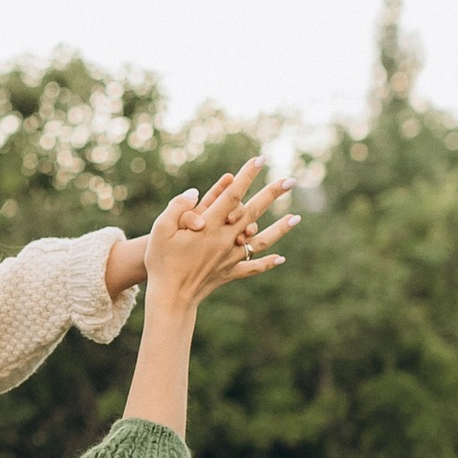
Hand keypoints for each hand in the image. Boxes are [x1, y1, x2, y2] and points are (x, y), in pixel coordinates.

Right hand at [142, 160, 291, 313]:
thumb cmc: (160, 261)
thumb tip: (195, 193)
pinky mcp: (229, 273)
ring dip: (280, 228)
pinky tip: (280, 258)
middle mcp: (224, 239)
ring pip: (260, 240)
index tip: (259, 160)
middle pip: (253, 212)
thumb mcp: (161, 229)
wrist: (169, 297)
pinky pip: (252, 267)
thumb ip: (178, 207)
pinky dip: (267, 262)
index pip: (232, 195)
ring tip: (296, 217)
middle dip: (272, 194)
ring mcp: (229, 257)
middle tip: (290, 180)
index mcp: (209, 226)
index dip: (246, 176)